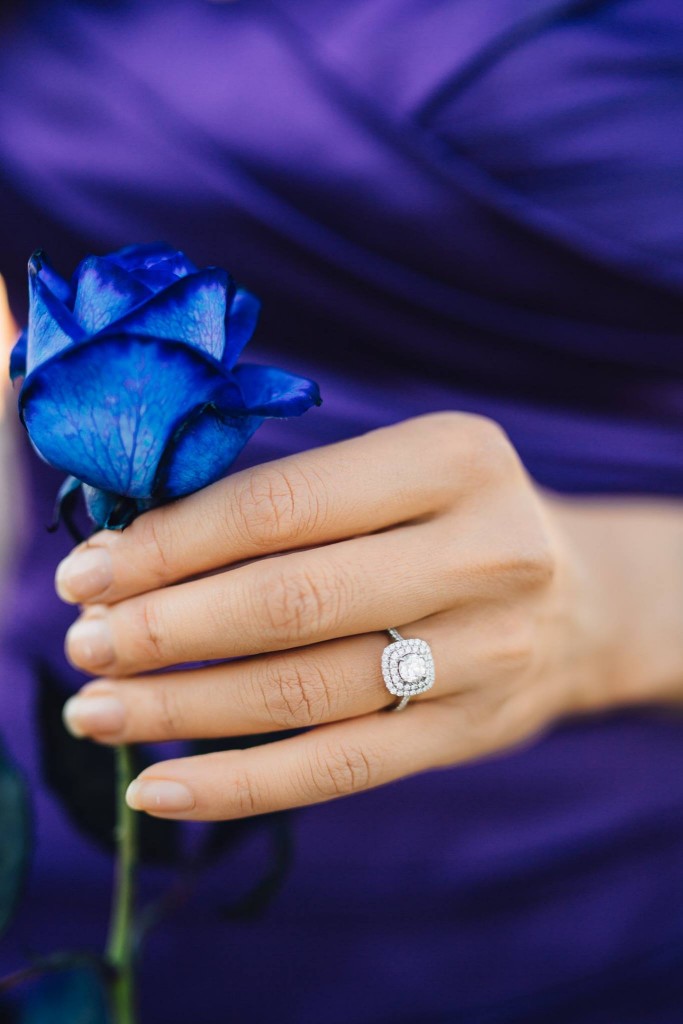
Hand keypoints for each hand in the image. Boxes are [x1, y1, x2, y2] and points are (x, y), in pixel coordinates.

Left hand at [55, 413, 667, 819]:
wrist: (577, 599)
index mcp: (453, 459)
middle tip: (84, 644)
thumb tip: (134, 547)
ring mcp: (483, 652)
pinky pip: (339, 769)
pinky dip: (239, 784)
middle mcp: (482, 552)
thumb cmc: (453, 518)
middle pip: (291, 601)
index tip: (90, 573)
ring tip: (98, 711)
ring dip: (182, 707)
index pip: (281, 505)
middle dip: (166, 627)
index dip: (171, 543)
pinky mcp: (467, 734)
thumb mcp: (399, 470)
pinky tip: (160, 789)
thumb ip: (290, 495)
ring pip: (304, 691)